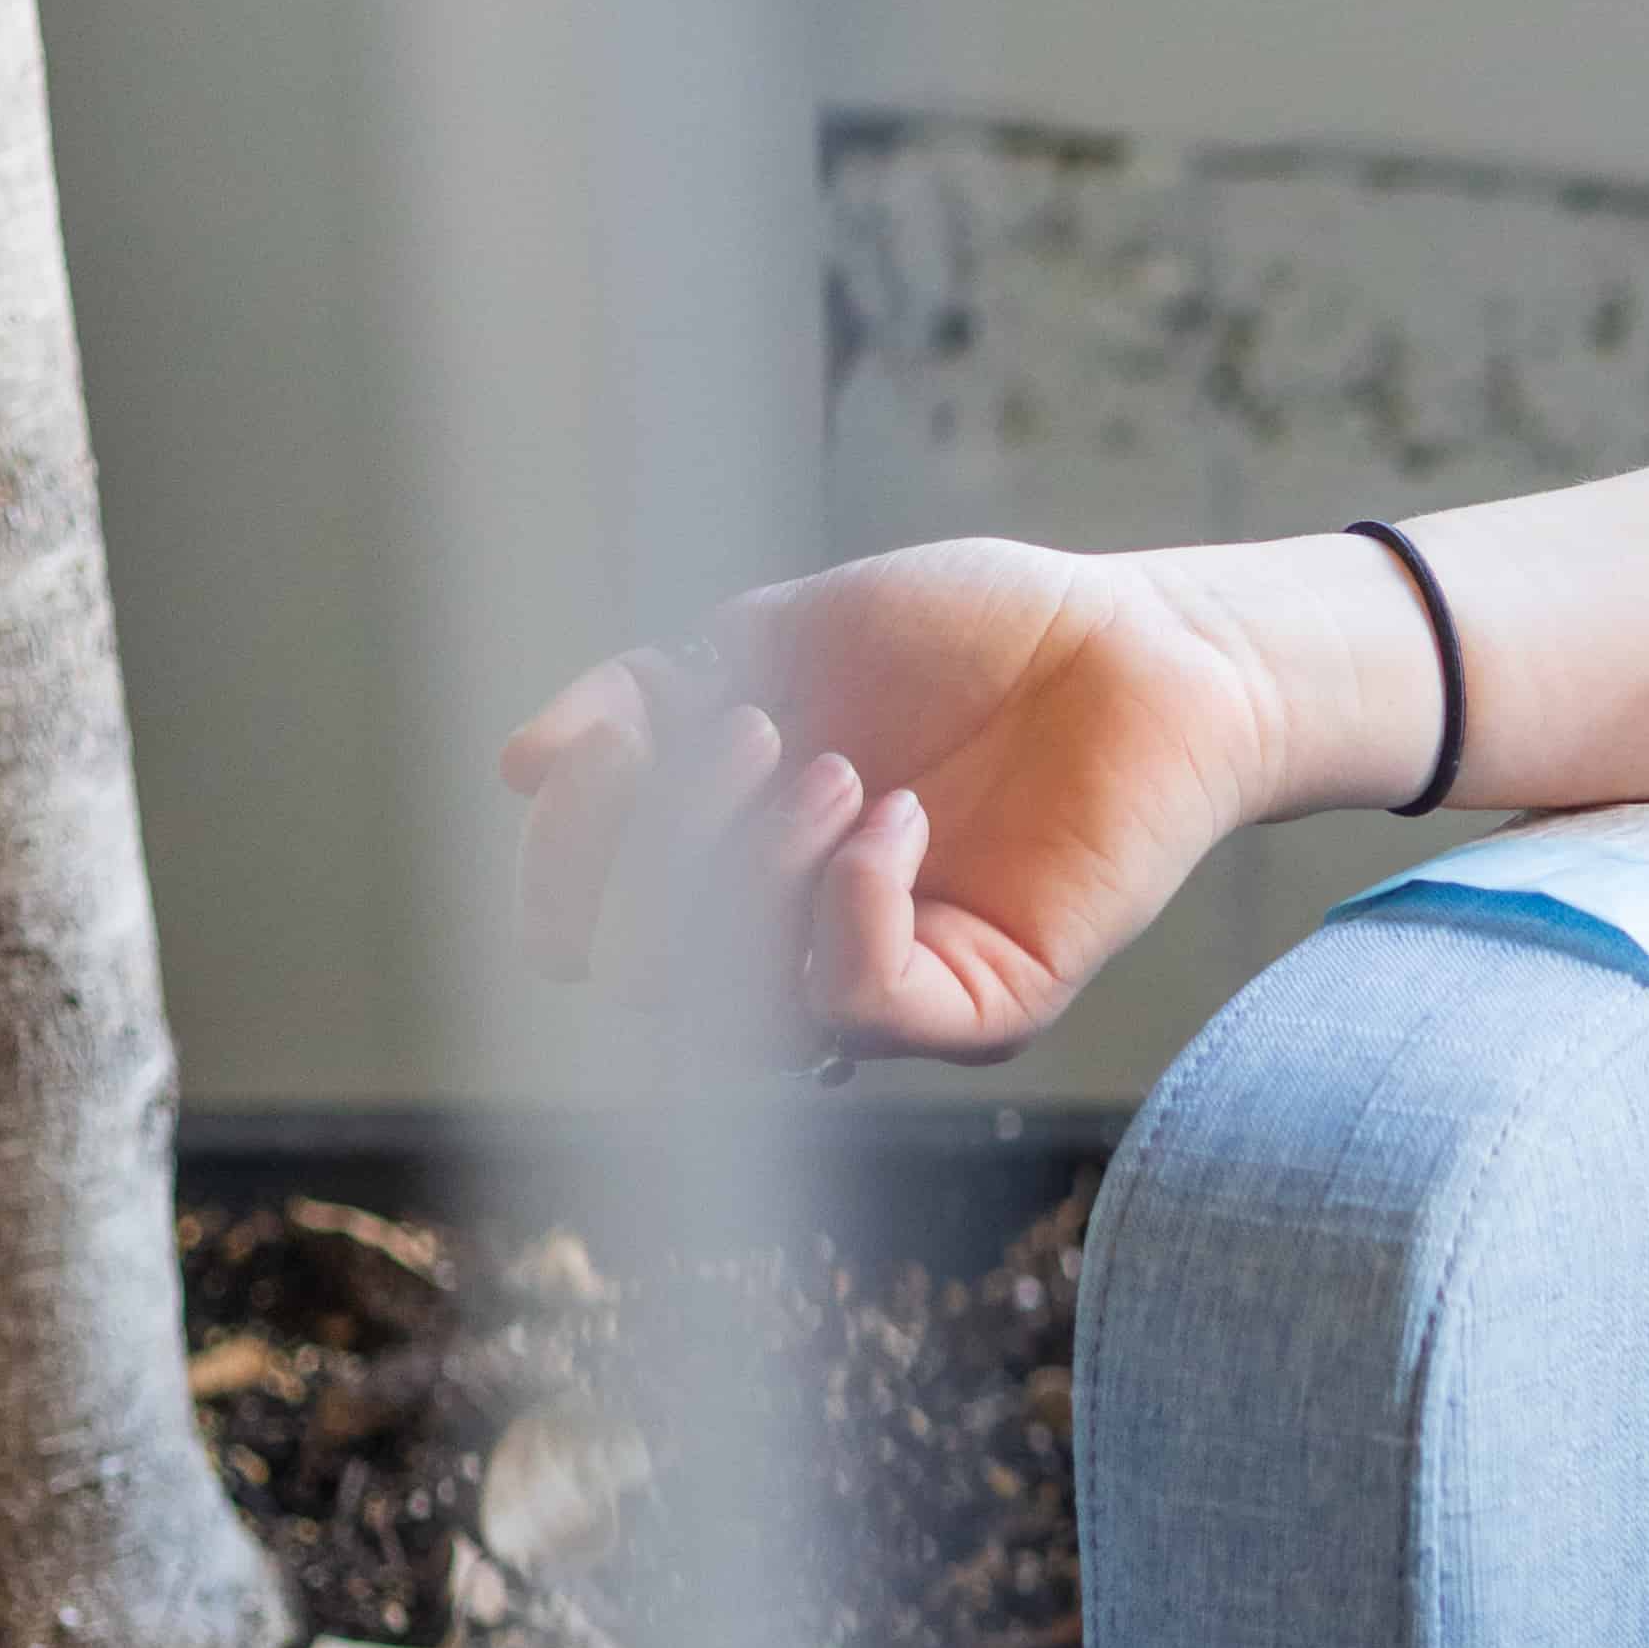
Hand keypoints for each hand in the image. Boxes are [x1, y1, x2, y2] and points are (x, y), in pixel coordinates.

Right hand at [501, 539, 1284, 1057]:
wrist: (1132, 640)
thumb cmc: (962, 638)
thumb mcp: (767, 639)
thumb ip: (639, 699)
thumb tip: (517, 765)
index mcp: (724, 871)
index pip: (587, 933)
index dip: (564, 857)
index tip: (599, 750)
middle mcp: (791, 952)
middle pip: (643, 979)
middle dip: (666, 850)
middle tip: (750, 734)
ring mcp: (884, 988)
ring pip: (742, 1003)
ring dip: (758, 870)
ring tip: (834, 765)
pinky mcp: (981, 1009)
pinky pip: (860, 1002)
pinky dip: (852, 901)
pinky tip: (899, 819)